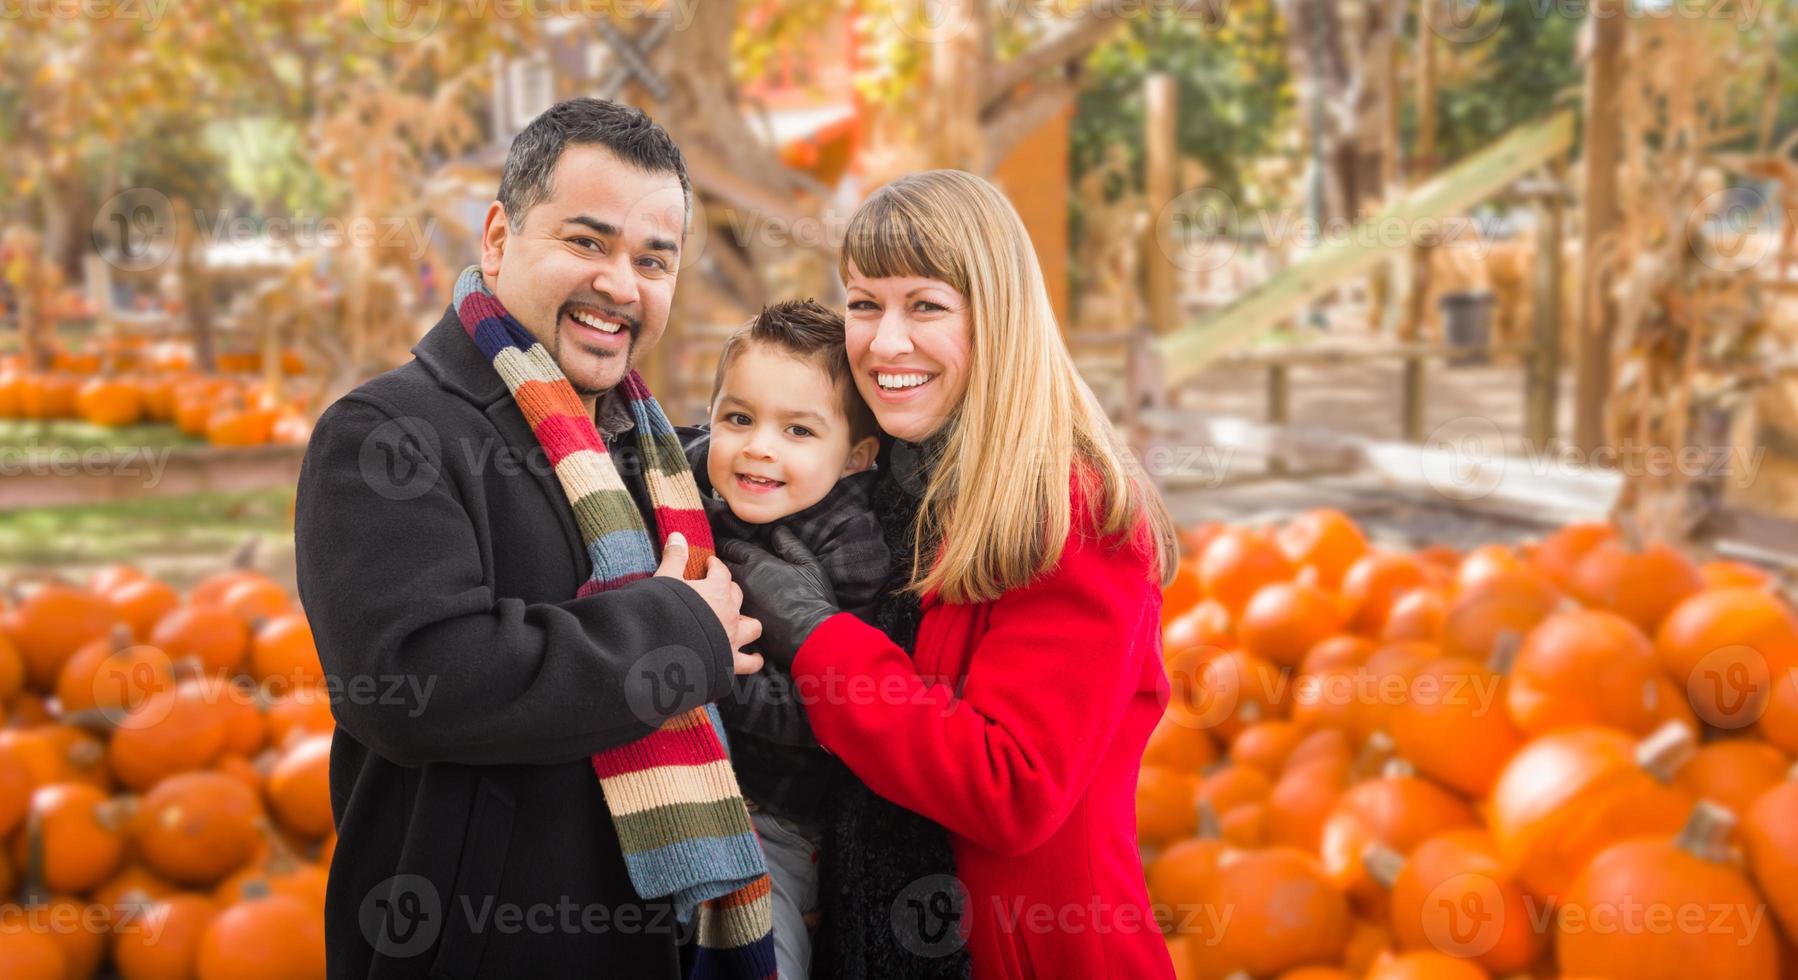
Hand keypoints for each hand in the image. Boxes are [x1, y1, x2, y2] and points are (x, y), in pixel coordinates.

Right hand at [656, 533, 763, 674]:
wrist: (663, 651)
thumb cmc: (663, 612)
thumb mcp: (665, 580)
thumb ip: (674, 558)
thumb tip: (678, 535)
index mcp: (716, 591)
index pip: (721, 572)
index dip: (716, 566)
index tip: (709, 564)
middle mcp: (729, 613)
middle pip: (737, 595)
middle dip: (729, 590)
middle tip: (718, 590)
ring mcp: (732, 638)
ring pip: (752, 626)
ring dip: (747, 623)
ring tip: (740, 622)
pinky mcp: (729, 661)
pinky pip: (749, 663)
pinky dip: (753, 660)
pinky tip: (754, 658)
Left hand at [716, 527, 838, 672]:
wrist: (810, 636)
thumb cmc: (812, 599)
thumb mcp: (807, 565)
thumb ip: (789, 544)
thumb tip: (777, 530)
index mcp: (758, 564)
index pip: (731, 547)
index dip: (728, 543)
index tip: (726, 543)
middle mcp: (743, 581)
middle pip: (721, 566)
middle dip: (720, 561)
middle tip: (721, 559)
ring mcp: (738, 602)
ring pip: (721, 587)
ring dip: (720, 582)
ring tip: (721, 580)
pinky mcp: (740, 621)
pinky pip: (727, 606)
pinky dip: (726, 602)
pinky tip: (729, 603)